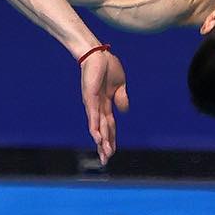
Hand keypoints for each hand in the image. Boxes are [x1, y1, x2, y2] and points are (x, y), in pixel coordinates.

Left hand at [80, 49, 128, 164]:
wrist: (98, 53)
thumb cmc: (108, 66)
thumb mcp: (120, 84)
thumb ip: (122, 98)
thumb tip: (124, 112)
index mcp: (106, 104)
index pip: (109, 125)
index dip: (111, 138)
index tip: (112, 152)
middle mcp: (98, 106)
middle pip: (102, 130)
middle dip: (104, 145)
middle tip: (105, 161)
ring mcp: (93, 103)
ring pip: (98, 126)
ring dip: (101, 140)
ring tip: (104, 154)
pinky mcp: (89, 97)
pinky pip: (93, 115)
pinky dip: (94, 127)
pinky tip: (96, 138)